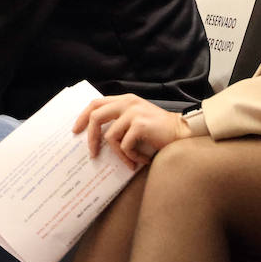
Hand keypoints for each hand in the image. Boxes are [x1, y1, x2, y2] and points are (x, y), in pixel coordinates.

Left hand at [73, 94, 189, 168]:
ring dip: (120, 153)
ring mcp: (133, 113)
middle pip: (96, 116)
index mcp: (124, 100)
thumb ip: (119, 119)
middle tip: (92, 153)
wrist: (184, 133)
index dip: (82, 117)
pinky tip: (142, 160)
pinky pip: (125, 145)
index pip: (95, 103)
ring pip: (111, 136)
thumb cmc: (159, 131)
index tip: (76, 130)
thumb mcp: (137, 118)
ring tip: (131, 161)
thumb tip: (96, 135)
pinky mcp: (140, 125)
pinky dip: (131, 156)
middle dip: (91, 137)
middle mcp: (127, 103)